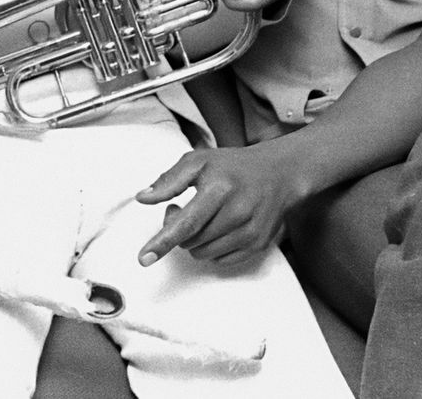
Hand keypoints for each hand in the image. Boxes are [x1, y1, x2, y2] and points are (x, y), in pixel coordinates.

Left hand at [136, 142, 307, 266]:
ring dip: (193, 239)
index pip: (186, 223)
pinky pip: (220, 260)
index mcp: (219, 189)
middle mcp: (237, 213)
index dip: (162, 242)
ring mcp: (250, 232)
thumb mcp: (198, 162)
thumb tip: (142, 198)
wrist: (279, 173)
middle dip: (177, 230)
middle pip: (190, 241)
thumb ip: (169, 180)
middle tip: (180, 208)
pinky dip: (211, 247)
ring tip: (202, 216)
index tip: (144, 259)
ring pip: (203, 253)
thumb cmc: (233, 166)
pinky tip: (216, 227)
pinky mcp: (259, 244)